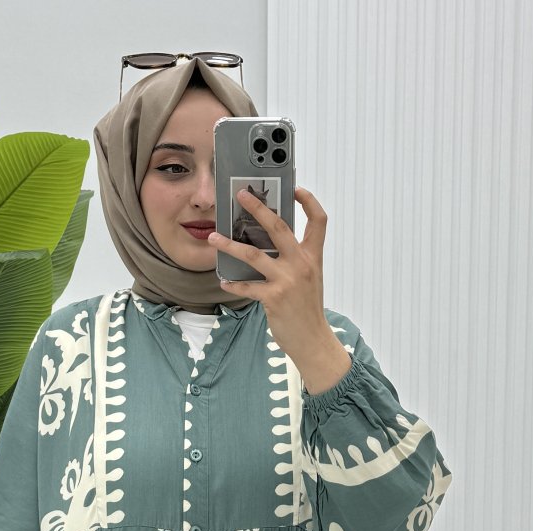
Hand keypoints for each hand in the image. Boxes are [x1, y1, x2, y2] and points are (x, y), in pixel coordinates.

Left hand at [208, 186, 329, 360]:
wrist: (313, 340)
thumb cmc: (308, 310)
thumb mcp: (309, 279)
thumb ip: (295, 260)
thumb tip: (270, 245)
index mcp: (313, 257)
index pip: (318, 221)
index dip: (309, 201)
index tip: (296, 189)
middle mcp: (301, 264)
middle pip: (278, 227)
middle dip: (258, 208)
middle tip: (241, 194)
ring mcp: (287, 280)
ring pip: (254, 255)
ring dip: (230, 245)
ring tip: (214, 238)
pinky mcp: (274, 298)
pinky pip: (247, 287)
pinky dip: (233, 284)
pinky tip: (224, 282)